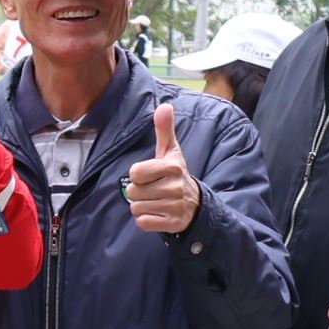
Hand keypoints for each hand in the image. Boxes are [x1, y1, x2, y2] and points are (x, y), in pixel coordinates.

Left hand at [123, 100, 200, 234]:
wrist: (195, 204)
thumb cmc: (175, 175)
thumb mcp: (171, 152)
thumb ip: (165, 130)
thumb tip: (165, 105)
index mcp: (172, 167)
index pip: (135, 173)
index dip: (138, 175)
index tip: (150, 175)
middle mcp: (175, 186)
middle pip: (132, 192)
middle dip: (139, 192)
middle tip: (154, 189)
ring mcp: (175, 206)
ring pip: (136, 208)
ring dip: (142, 206)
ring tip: (157, 201)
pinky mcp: (173, 223)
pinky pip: (142, 222)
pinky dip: (146, 220)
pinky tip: (158, 213)